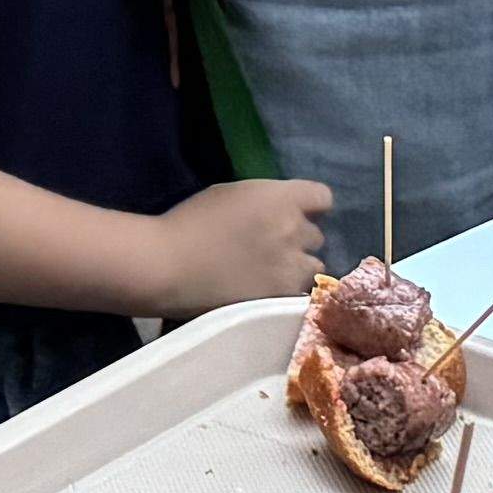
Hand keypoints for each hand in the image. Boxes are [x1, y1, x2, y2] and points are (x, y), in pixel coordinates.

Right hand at [147, 165, 332, 313]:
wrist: (169, 266)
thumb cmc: (190, 222)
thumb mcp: (232, 194)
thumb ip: (265, 200)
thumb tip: (278, 212)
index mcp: (281, 198)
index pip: (323, 197)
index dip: (310, 206)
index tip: (295, 213)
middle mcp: (295, 230)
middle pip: (317, 235)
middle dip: (298, 239)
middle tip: (274, 247)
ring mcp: (291, 267)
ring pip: (314, 267)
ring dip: (298, 268)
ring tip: (272, 274)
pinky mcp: (282, 298)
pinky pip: (299, 293)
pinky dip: (287, 292)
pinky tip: (265, 291)